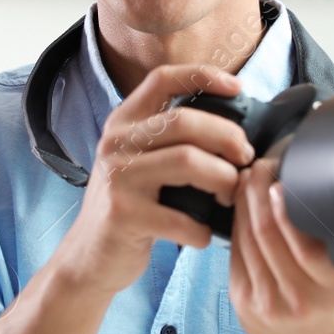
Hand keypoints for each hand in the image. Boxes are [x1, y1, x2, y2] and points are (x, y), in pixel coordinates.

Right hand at [56, 63, 255, 295]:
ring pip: (188, 161)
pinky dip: (202, 230)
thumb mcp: (139, 162)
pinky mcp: (123, 215)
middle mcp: (115, 143)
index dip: (203, 75)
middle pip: (185, 121)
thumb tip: (234, 133)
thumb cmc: (129, 208)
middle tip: (246, 158)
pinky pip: (181, 218)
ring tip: (229, 195)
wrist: (88, 257)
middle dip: (227, 137)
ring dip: (223, 179)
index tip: (237, 88)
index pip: (162, 79)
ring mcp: (117, 177)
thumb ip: (171, 140)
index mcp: (123, 122)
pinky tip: (203, 235)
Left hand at [227, 158, 333, 333]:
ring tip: (246, 180)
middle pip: (266, 233)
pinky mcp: (243, 302)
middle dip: (257, 192)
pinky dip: (236, 224)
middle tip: (257, 167)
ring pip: (246, 240)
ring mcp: (266, 303)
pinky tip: (239, 206)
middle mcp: (297, 298)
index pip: (302, 243)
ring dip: (242, 204)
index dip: (283, 207)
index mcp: (332, 290)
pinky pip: (236, 253)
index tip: (278, 177)